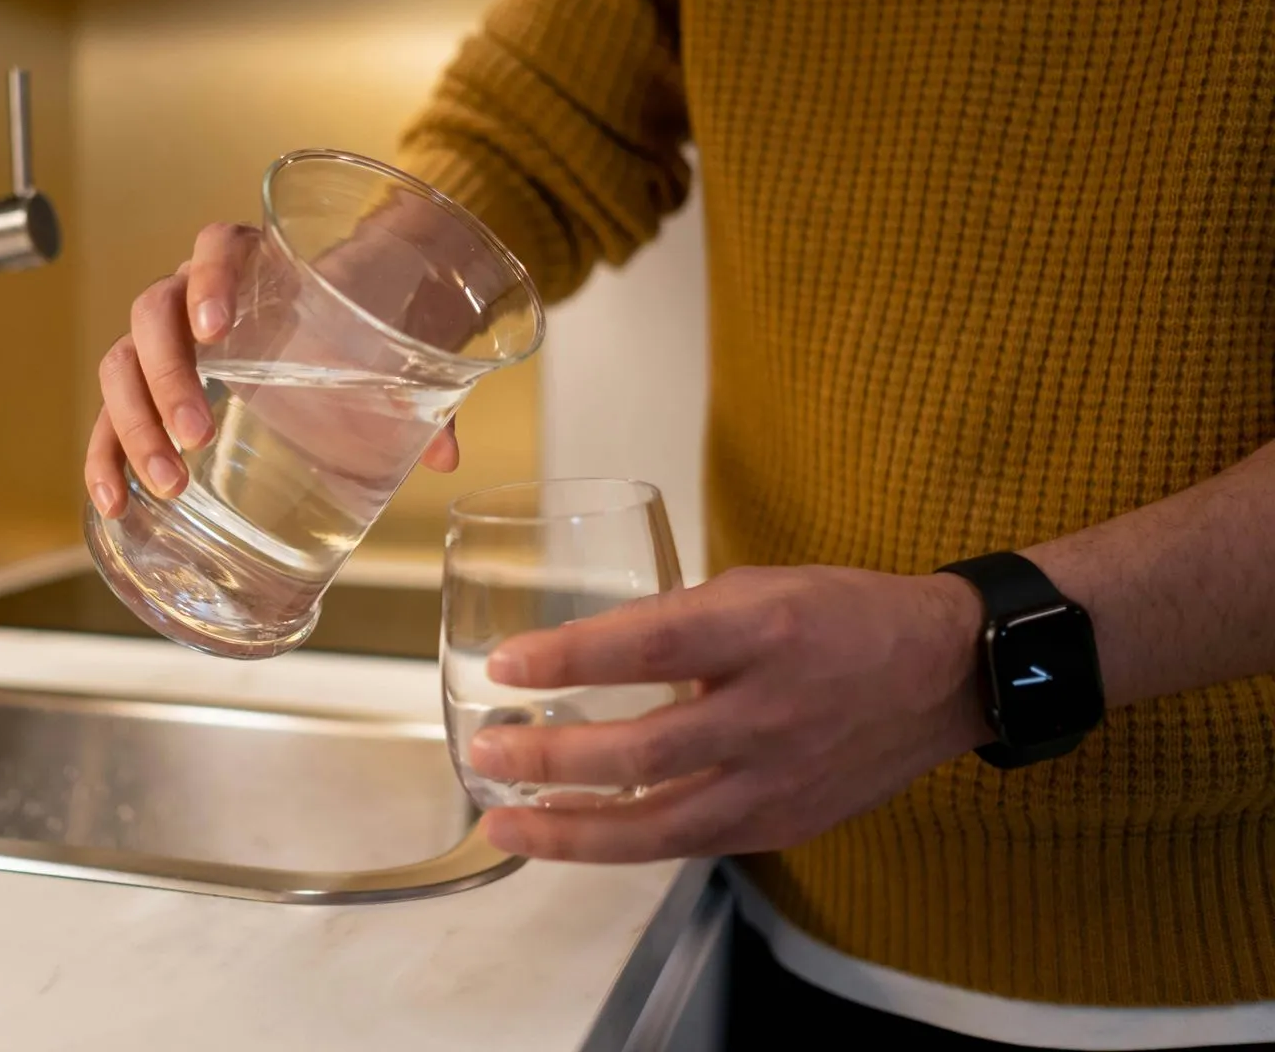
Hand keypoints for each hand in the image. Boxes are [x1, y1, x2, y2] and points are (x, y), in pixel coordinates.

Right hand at [85, 222, 458, 517]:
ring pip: (121, 365)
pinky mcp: (149, 393)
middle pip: (153, 313)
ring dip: (135, 425)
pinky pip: (109, 417)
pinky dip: (103, 457)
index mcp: (251, 261)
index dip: (210, 280)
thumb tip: (443, 454)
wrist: (334, 332)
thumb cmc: (351, 331)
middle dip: (168, 377)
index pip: (216, 246)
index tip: (216, 330)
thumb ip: (417, 394)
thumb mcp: (382, 352)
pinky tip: (111, 501)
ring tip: (170, 480)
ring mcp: (164, 341)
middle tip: (198, 435)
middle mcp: (193, 293)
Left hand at [469, 565, 990, 862]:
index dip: (571, 658)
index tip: (507, 664)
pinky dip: (623, 841)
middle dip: (552, 757)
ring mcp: (779, 780)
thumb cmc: (841, 616)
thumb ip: (674, 621)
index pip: (650, 648)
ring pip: (660, 824)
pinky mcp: (783, 825)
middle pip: (644, 750)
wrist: (945, 674)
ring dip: (571, 827)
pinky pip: (688, 842)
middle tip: (486, 750)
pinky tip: (572, 833)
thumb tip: (585, 652)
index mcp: (762, 632)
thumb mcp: (758, 587)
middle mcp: (770, 712)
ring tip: (505, 820)